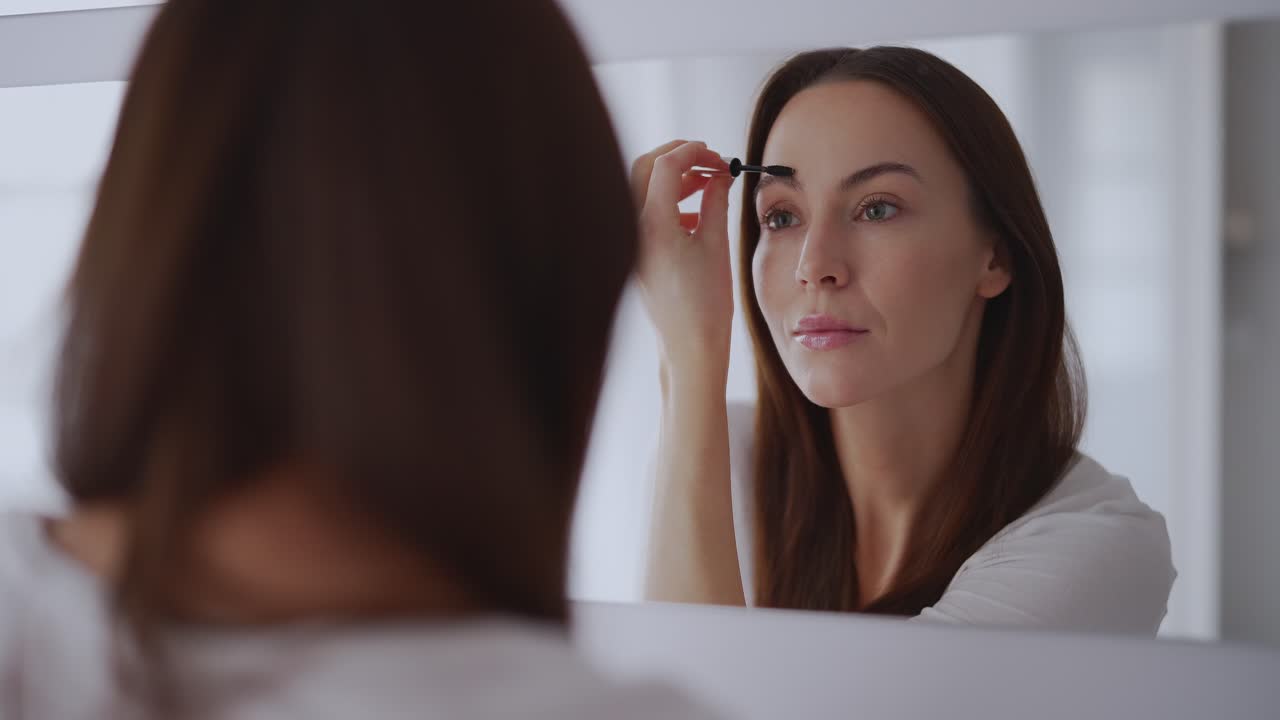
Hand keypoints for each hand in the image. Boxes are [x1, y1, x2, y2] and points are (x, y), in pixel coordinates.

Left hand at [630, 140, 735, 375]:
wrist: (688, 346)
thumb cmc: (705, 304)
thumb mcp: (717, 243)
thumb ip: (716, 201)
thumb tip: (720, 176)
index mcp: (653, 223)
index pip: (665, 165)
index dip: (693, 151)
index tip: (716, 155)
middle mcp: (632, 228)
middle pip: (644, 169)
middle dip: (677, 158)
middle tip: (707, 160)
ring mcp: (630, 241)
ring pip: (642, 190)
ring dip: (673, 180)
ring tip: (708, 185)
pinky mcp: (634, 253)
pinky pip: (643, 214)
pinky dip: (667, 204)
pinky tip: (694, 216)